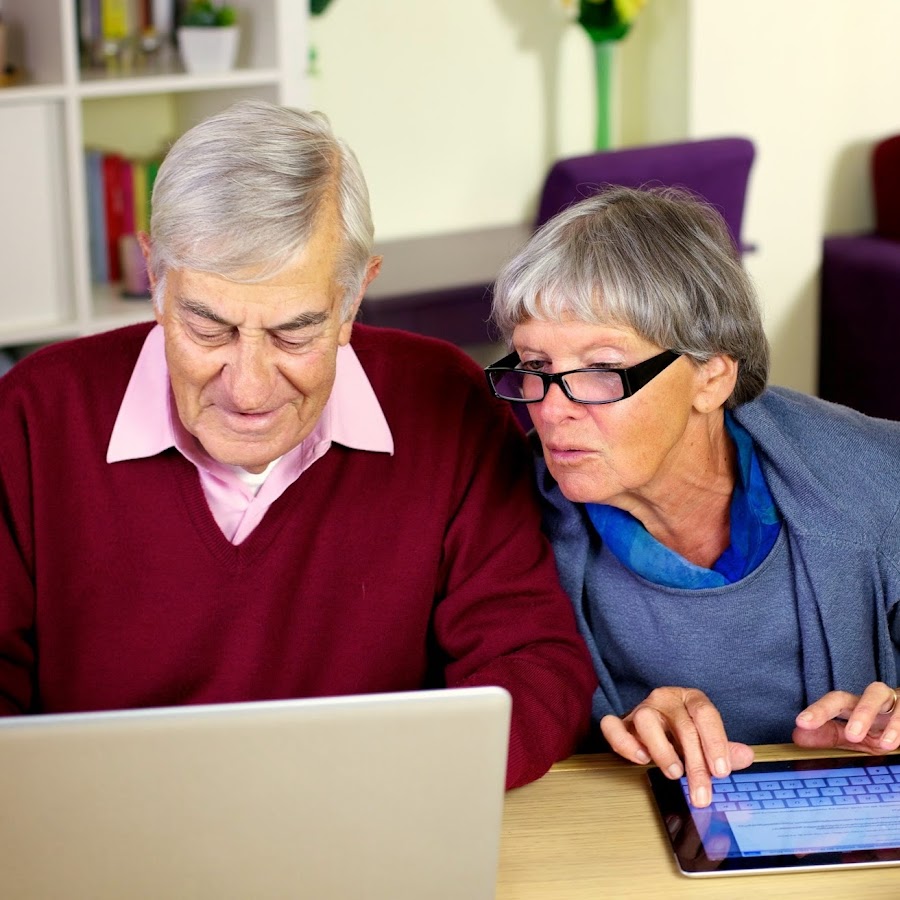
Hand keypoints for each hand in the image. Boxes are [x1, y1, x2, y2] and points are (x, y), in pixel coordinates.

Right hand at [600, 686, 753, 807]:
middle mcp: (666, 700)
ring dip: (662, 751)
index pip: (705, 714)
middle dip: (694, 763)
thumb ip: (725, 750)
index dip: (715, 742)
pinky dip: (624, 743)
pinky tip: (641, 758)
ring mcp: (642, 709)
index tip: (721, 771)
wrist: (657, 722)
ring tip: (674, 773)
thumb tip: (746, 756)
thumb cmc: (684, 731)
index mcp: (691, 699)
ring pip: (646, 720)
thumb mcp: (707, 739)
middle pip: (682, 725)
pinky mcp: (622, 722)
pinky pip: (613, 726)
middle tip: (701, 794)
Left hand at [793, 682, 899, 752]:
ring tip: (881, 744)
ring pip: (876, 695)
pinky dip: (898, 726)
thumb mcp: (857, 736)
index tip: (801, 723)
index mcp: (852, 705)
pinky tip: (895, 742)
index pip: (831, 703)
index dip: (817, 711)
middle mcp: (866, 698)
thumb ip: (830, 736)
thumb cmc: (880, 727)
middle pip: (849, 697)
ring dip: (872, 716)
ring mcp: (890, 700)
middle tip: (850, 736)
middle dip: (844, 712)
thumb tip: (798, 737)